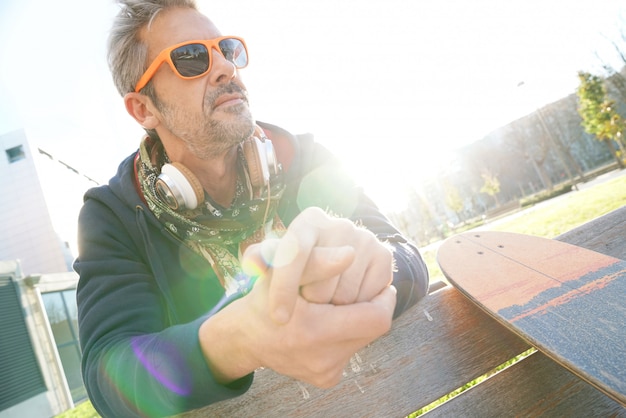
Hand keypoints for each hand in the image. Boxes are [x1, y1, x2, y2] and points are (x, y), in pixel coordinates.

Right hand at [199, 271, 396, 387]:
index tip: (382, 283)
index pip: (376, 318)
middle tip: (364, 289)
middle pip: (374, 329)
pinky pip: (350, 352)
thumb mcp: (283, 273)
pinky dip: (345, 335)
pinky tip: (329, 323)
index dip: (384, 298)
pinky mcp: (325, 379)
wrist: (244, 338)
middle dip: (372, 307)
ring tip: (342, 304)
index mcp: (313, 331)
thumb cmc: (263, 299)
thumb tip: (351, 253)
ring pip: (364, 340)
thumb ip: (318, 261)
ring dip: (358, 320)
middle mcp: (322, 358)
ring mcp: (325, 373)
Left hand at [245, 207, 394, 322]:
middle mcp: (340, 224)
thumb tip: (252, 261)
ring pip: (346, 295)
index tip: (279, 319)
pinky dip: (356, 309)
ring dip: (333, 311)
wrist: (331, 274)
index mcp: (308, 220)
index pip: (295, 253)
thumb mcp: (270, 266)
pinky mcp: (384, 256)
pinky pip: (370, 298)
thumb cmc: (293, 272)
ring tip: (326, 301)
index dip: (286, 288)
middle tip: (307, 301)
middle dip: (311, 304)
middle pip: (323, 282)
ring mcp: (365, 238)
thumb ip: (261, 262)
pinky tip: (346, 300)